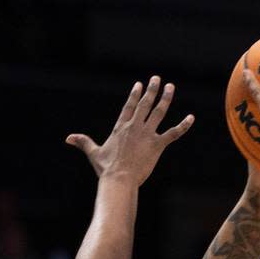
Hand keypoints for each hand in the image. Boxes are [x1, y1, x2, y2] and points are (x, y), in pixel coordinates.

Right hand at [66, 76, 194, 184]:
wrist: (119, 179)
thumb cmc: (106, 169)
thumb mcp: (93, 153)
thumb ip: (83, 142)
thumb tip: (68, 138)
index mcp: (121, 127)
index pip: (129, 106)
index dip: (135, 95)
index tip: (139, 85)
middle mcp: (135, 126)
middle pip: (145, 104)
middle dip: (151, 90)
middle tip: (157, 79)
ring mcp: (147, 134)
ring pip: (159, 112)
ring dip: (166, 98)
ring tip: (171, 87)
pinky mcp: (158, 145)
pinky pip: (173, 133)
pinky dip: (183, 125)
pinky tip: (191, 118)